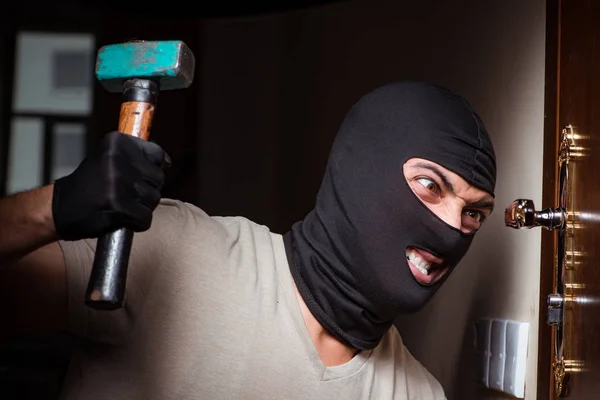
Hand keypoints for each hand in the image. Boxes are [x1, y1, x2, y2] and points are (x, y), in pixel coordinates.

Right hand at [52, 131, 170, 240]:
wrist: (61, 207)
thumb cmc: (91, 184)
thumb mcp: (110, 159)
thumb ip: (137, 156)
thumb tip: (166, 162)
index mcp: (117, 142)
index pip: (157, 155)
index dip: (154, 169)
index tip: (142, 176)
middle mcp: (118, 158)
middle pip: (158, 179)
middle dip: (147, 190)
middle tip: (125, 193)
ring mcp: (118, 182)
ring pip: (154, 199)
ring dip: (142, 207)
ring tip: (121, 204)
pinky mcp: (119, 205)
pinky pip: (145, 218)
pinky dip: (137, 223)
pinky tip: (121, 217)